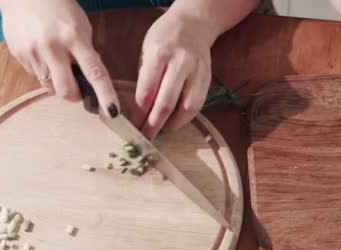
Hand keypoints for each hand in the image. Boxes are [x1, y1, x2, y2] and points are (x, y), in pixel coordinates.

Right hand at [0, 0, 117, 114]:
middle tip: (78, 91)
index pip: (95, 73)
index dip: (105, 95)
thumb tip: (93, 79)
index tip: (113, 112)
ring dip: (58, 83)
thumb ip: (87, 52)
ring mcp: (33, 52)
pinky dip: (43, 72)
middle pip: (67, 90)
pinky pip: (35, 76)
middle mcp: (53, 47)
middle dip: (75, 97)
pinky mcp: (18, 55)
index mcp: (74, 37)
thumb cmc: (59, 8)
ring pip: (50, 86)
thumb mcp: (81, 26)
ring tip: (57, 64)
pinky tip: (42, 54)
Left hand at [134, 11, 213, 137]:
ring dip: (172, 124)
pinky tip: (176, 121)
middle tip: (146, 136)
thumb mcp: (147, 51)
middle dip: (154, 124)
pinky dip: (186, 117)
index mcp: (158, 54)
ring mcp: (196, 71)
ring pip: (186, 107)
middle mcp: (180, 62)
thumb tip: (138, 109)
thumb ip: (145, 78)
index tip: (134, 124)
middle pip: (166, 103)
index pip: (147, 92)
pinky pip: (198, 104)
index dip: (140, 113)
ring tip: (162, 131)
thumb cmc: (165, 37)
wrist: (195, 23)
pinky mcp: (207, 78)